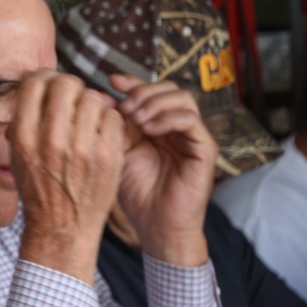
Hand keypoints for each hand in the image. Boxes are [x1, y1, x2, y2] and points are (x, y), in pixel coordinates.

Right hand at [9, 69, 125, 283]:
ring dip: (91, 102)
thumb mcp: (17, 156)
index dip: (43, 78)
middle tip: (72, 98)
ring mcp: (82, 148)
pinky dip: (108, 119)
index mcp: (24, 137)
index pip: (35, 83)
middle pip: (66, 83)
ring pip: (93, 97)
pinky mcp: (108, 156)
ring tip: (88, 117)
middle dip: (70, 86)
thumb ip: (24, 120)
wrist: (62, 228)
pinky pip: (113, 116)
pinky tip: (101, 131)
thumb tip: (34, 84)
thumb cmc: (39, 190)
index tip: (49, 84)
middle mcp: (52, 140)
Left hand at [111, 74, 215, 265]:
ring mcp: (193, 137)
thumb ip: (113, 124)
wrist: (154, 225)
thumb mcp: (117, 150)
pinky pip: (191, 121)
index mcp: (157, 123)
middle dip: (143, 91)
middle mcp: (177, 126)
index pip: (150, 90)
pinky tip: (149, 129)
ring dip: (155, 102)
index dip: (132, 82)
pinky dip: (169, 118)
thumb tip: (101, 95)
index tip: (111, 81)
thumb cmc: (135, 191)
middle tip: (123, 106)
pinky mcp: (205, 149)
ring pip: (182, 98)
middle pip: (168, 88)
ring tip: (135, 118)